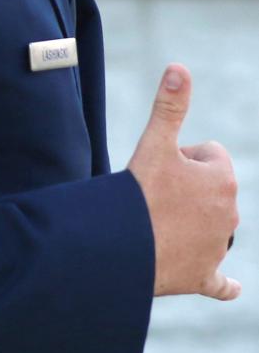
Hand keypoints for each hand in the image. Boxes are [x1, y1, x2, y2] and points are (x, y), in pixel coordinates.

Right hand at [126, 65, 240, 300]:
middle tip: (151, 195)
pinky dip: (222, 283)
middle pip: (208, 190)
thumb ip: (170, 106)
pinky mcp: (205, 277)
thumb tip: (179, 66)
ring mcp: (218, 248)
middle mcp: (229, 214)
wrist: (122, 247)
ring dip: (190, 224)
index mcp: (223, 180)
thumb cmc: (139, 194)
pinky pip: (222, 282)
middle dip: (185, 189)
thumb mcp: (154, 144)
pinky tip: (229, 286)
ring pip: (209, 227)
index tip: (157, 168)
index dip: (179, 156)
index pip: (207, 154)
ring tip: (154, 225)